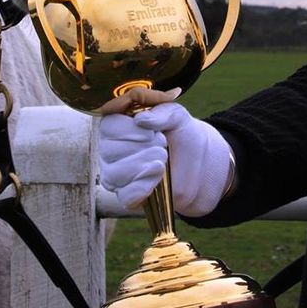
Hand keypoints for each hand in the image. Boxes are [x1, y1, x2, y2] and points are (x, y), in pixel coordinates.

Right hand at [99, 89, 231, 216]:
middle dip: (141, 148)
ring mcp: (116, 174)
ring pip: (114, 175)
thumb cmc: (180, 133)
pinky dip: (143, 187)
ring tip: (162, 160)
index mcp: (117, 125)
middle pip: (109, 151)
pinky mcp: (127, 196)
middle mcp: (110, 149)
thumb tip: (140, 120)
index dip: (128, 130)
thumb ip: (160, 111)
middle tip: (162, 145)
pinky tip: (158, 177)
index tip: (151, 133)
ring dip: (142, 166)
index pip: (108, 127)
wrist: (198, 162)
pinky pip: (124, 196)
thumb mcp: (176, 115)